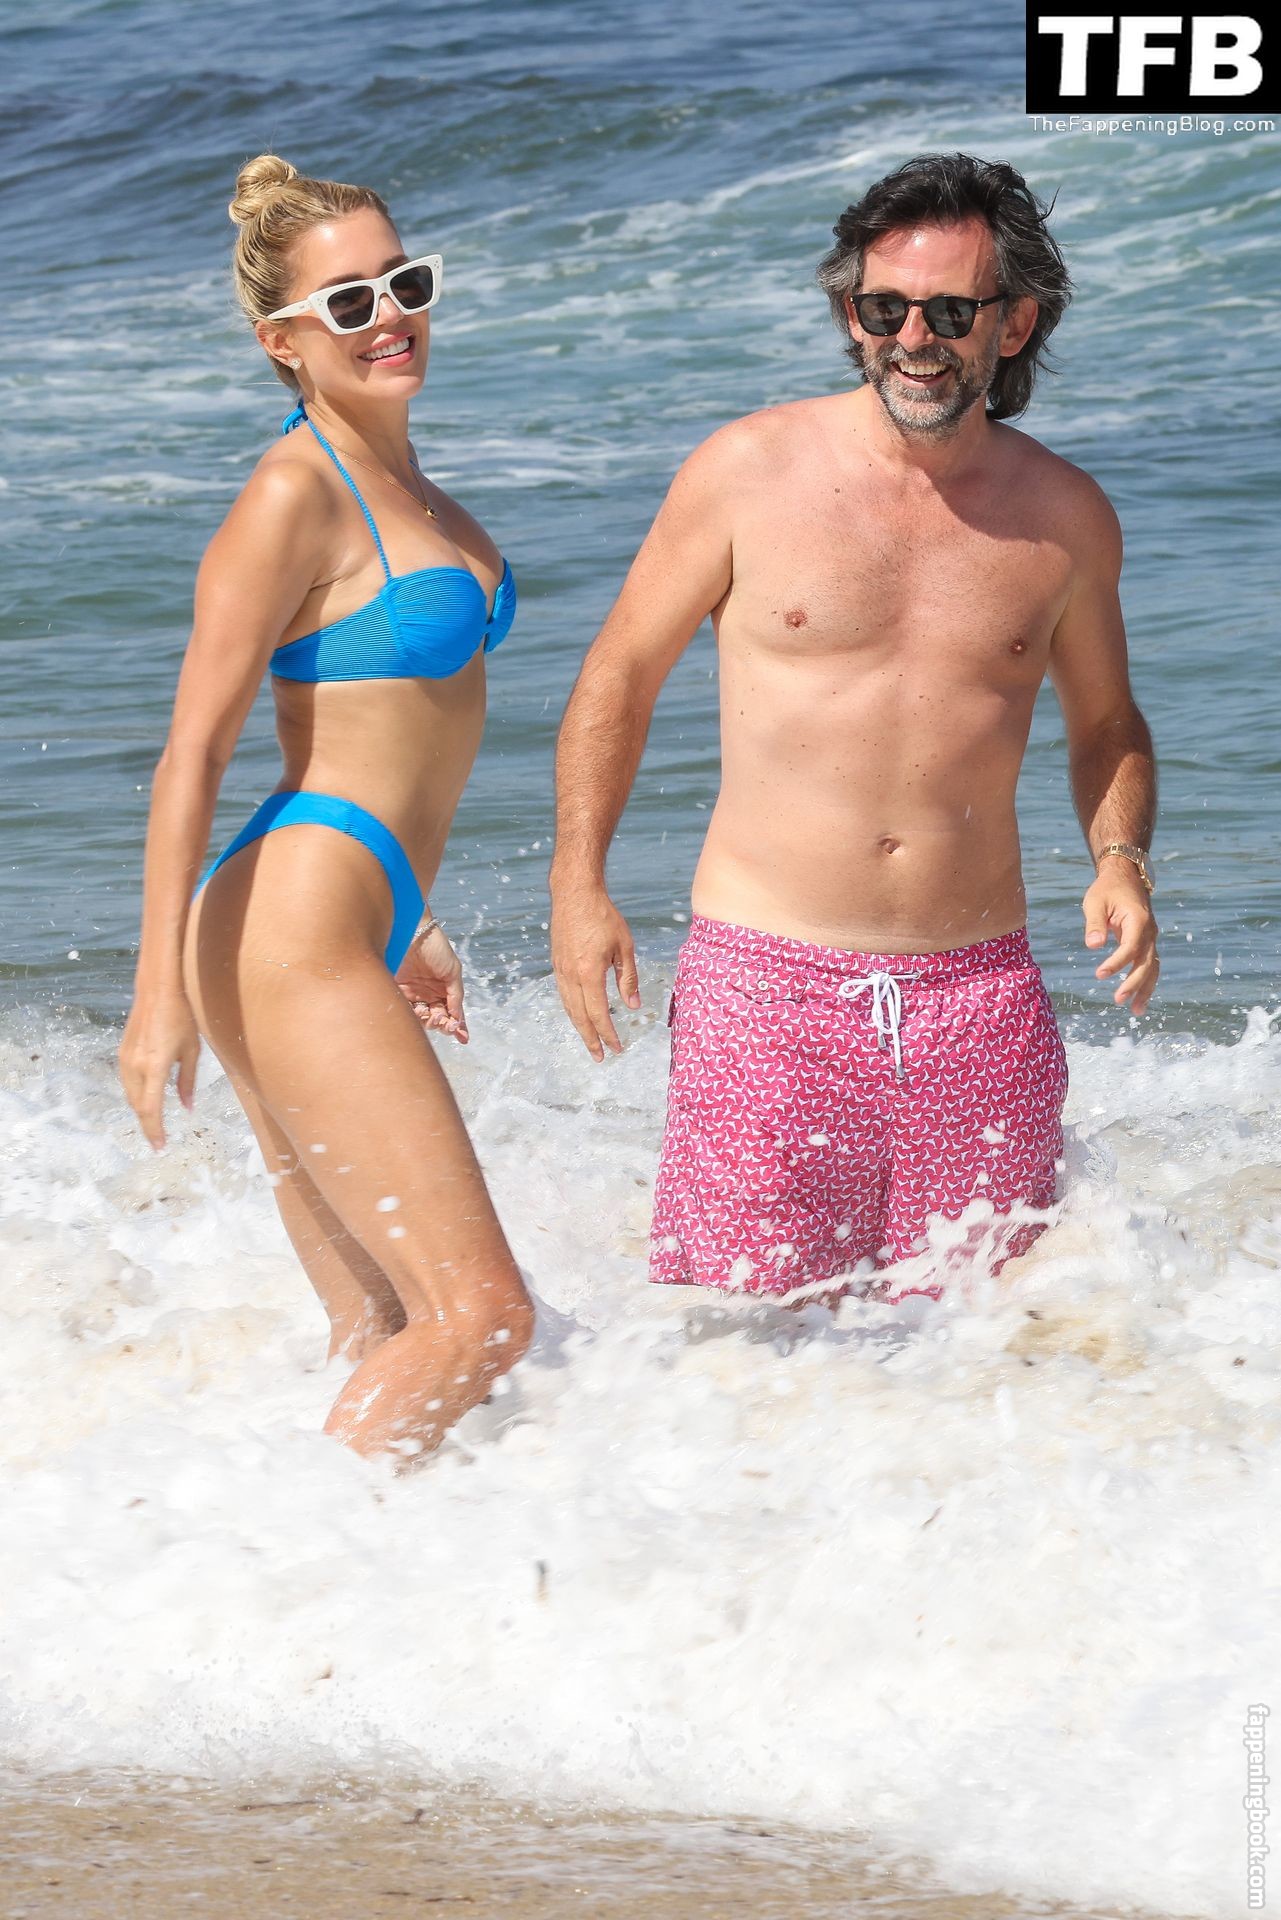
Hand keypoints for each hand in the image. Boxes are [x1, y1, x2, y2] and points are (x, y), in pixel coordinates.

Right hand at [119, 987, 201, 1150]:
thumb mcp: (192, 1050)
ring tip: (155, 1123)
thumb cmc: (182, 1016)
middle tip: (159, 1140)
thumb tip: (187, 1107)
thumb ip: (188, 1081)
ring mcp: (125, 1058)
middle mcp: (135, 1066)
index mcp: (155, 1067)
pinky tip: (147, 1098)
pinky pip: (128, 1082)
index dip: (155, 1131)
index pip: (150, 1109)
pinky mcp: (123, 1051)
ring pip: (131, 1095)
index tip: (160, 1147)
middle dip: (148, 1124)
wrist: (158, 989)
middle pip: (138, 1106)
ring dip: (141, 1111)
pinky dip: (137, 1095)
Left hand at [395, 922, 467, 1043]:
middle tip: (446, 1023)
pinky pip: (406, 1011)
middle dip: (444, 1025)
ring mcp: (412, 994)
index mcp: (442, 989)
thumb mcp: (453, 970)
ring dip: (431, 1022)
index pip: (451, 1013)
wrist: (412, 930)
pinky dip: (415, 1017)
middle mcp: (427, 994)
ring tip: (435, 1016)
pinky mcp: (397, 991)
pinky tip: (423, 1013)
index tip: (463, 1038)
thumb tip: (458, 1018)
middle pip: (437, 1019)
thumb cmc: (435, 947)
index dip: (457, 1026)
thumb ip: (456, 995)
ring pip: (422, 1019)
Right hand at [550, 883, 640, 1059]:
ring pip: (569, 1008)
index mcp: (589, 973)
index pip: (598, 1013)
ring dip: (580, 1028)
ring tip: (590, 1042)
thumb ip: (628, 978)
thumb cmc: (602, 916)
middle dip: (591, 1039)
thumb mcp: (624, 947)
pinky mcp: (556, 964)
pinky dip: (572, 1011)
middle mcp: (570, 975)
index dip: (608, 1034)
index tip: (617, 1048)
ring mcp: (560, 970)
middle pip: (580, 1017)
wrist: (574, 894)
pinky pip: (563, 995)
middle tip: (601, 1057)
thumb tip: (633, 1006)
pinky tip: (579, 1016)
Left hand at [1083, 859, 1159, 1014]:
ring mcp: (1151, 938)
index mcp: (1138, 920)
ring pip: (1153, 967)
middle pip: (1146, 962)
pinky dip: (1146, 983)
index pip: (1130, 947)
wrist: (1125, 876)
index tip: (1099, 974)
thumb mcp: (1095, 902)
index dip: (1116, 963)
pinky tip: (1138, 1000)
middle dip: (1134, 983)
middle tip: (1118, 1000)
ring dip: (1145, 989)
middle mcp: (1149, 932)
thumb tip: (1093, 946)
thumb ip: (1094, 924)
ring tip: (1136, 1011)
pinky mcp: (1147, 943)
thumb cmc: (1107, 889)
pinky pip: (1150, 965)